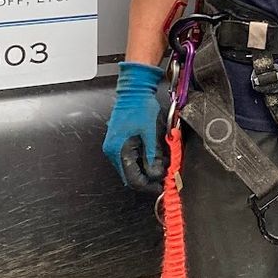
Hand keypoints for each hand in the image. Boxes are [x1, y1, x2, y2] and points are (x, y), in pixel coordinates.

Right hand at [102, 61, 166, 193]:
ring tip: (161, 163)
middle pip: (130, 176)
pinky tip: (154, 155)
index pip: (132, 179)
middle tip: (164, 175)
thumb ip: (153, 155)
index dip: (148, 185)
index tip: (161, 186)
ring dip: (146, 169)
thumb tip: (156, 173)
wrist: (133, 91)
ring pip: (131, 168)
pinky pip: (131, 158)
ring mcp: (114, 147)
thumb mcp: (151, 133)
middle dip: (148, 178)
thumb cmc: (140, 107)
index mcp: (118, 150)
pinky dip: (143, 160)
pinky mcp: (119, 142)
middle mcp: (113, 151)